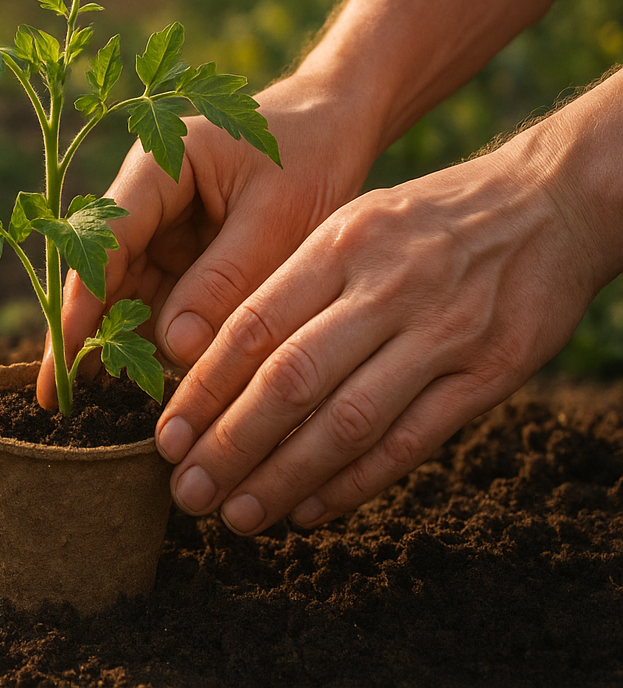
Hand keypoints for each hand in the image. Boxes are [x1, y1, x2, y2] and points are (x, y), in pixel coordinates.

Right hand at [38, 77, 373, 406]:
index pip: (107, 239)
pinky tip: (146, 386)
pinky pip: (163, 304)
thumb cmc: (313, 153)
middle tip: (60, 399)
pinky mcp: (184, 257)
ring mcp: (162, 231)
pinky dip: (158, 341)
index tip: (66, 355)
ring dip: (120, 345)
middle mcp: (146, 200)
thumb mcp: (278, 217)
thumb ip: (226, 280)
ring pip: (130, 296)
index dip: (84, 300)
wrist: (338, 124)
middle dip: (86, 333)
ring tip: (98, 405)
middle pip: (105, 274)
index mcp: (158, 166)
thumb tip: (172, 348)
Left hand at [157, 131, 603, 534]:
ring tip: (237, 513)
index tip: (165, 436)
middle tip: (186, 490)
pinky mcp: (490, 374)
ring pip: (347, 422)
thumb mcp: (350, 224)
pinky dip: (355, 482)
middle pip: (291, 381)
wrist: (550, 202)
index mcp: (339, 246)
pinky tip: (310, 508)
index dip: (203, 389)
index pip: (253, 327)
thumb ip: (291, 284)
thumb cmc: (426, 220)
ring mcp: (442, 334)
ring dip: (284, 477)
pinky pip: (411, 441)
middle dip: (230, 444)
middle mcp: (386, 289)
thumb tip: (210, 357)